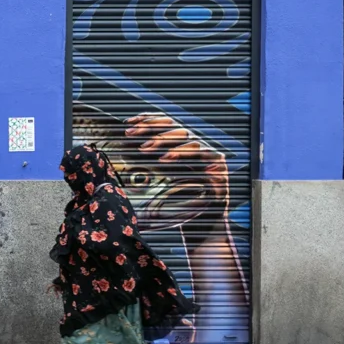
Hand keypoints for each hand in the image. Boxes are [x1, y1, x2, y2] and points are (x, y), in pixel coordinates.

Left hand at [122, 113, 230, 227]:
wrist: (202, 223)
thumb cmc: (178, 200)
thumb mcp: (157, 177)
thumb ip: (147, 161)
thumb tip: (123, 146)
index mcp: (183, 145)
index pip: (167, 124)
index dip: (148, 120)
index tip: (128, 122)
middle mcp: (197, 146)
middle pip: (175, 128)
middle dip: (151, 129)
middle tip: (131, 134)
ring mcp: (209, 155)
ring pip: (189, 139)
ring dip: (165, 142)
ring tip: (145, 148)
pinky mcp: (219, 166)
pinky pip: (204, 154)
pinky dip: (185, 154)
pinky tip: (167, 158)